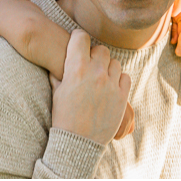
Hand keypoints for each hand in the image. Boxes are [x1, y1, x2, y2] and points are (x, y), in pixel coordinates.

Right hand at [51, 29, 131, 145]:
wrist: (77, 143)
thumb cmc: (63, 118)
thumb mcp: (57, 93)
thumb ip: (59, 74)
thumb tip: (56, 63)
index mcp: (76, 68)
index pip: (81, 37)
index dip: (78, 38)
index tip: (77, 43)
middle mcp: (95, 73)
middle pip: (101, 49)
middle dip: (94, 54)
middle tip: (89, 65)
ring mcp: (110, 84)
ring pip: (114, 63)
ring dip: (107, 67)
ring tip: (100, 79)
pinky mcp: (121, 97)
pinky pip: (124, 77)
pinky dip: (118, 80)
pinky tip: (109, 87)